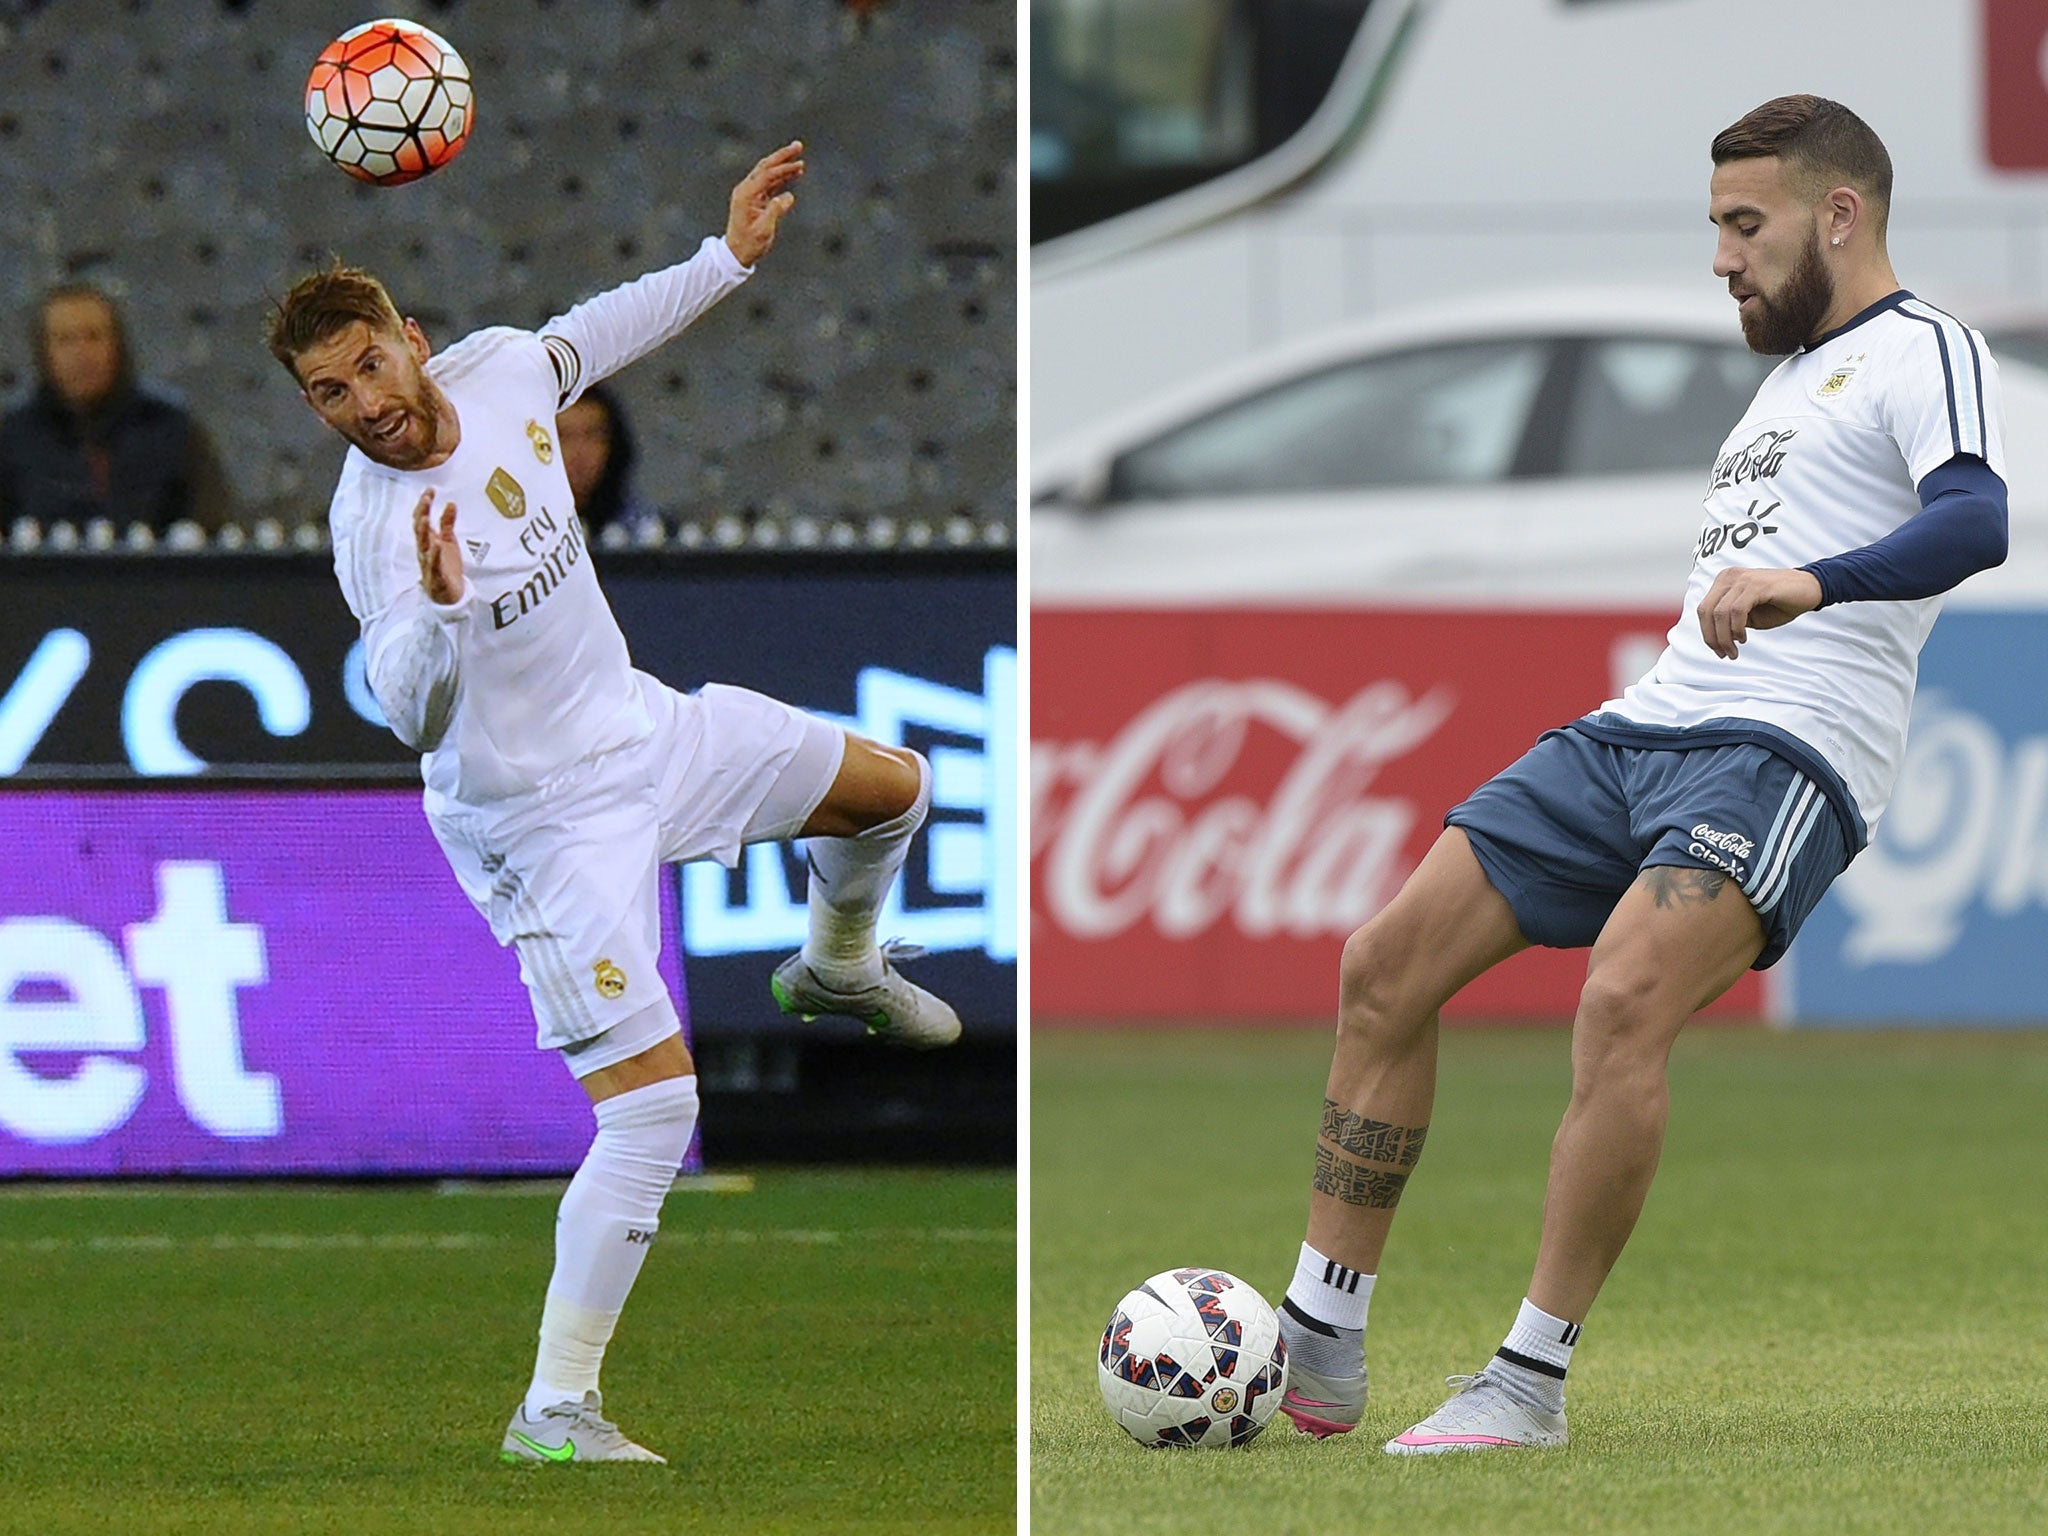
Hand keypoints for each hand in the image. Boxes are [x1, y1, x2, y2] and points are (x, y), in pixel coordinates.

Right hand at [412, 488, 463, 604]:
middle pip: (419, 528)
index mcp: (428, 539)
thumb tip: (451, 503)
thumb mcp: (448, 541)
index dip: (424, 503)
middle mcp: (425, 549)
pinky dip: (434, 554)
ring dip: (422, 531)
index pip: (421, 518)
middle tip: (426, 498)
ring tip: (425, 517)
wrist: (449, 594)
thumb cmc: (446, 566)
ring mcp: (428, 562)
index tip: (430, 489)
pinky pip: (433, 564)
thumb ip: (447, 523)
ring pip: (422, 545)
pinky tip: (436, 544)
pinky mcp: (436, 576)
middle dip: (421, 512)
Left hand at [725, 141, 804, 266]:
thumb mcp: (763, 231)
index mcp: (745, 195)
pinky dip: (782, 177)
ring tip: (799, 155)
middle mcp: (746, 190)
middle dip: (782, 156)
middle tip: (798, 145)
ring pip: (768, 172)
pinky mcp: (756, 198)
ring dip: (783, 164)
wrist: (737, 253)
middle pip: (766, 166)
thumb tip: (789, 197)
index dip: (783, 169)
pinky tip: (794, 173)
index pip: (766, 175)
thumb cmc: (749, 244)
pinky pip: (770, 183)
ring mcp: (750, 193)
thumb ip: (775, 212)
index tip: (799, 166)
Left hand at [1696, 566, 1821, 658]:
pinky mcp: (1756, 585)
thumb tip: (1714, 636)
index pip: (1704, 610)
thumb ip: (1728, 620)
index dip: (1707, 633)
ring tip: (1735, 650)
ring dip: (1725, 637)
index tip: (1718, 650)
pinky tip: (1743, 637)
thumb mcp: (1747, 614)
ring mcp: (1742, 579)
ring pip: (1720, 613)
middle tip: (1725, 654)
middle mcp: (1729, 577)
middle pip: (1707, 611)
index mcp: (1724, 582)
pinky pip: (1737, 610)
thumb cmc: (1778, 602)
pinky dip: (1736, 628)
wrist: (1810, 589)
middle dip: (1712, 637)